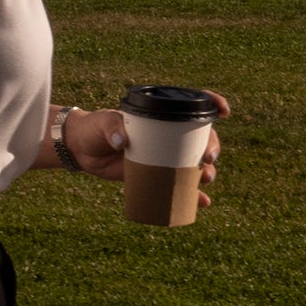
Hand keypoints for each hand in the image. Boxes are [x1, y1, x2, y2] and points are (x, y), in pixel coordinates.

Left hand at [59, 92, 231, 203]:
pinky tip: (202, 202)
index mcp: (161, 116)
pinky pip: (179, 186)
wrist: (82, 150)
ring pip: (196, 163)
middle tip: (208, 158)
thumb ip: (111, 128)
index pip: (192, 104)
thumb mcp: (103, 123)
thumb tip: (122, 142)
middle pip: (202, 138)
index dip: (212, 103)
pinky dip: (193, 195)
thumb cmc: (95, 128)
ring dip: (207, 172)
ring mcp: (165, 156)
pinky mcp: (157, 175)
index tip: (223, 110)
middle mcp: (168, 135)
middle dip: (213, 147)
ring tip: (206, 179)